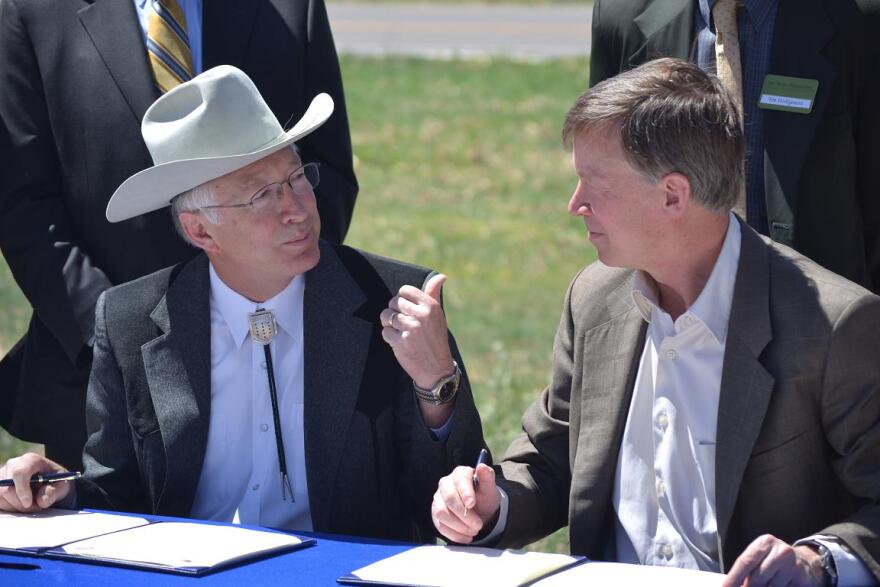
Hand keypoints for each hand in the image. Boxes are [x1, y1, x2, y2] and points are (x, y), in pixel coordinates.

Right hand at [0, 453, 71, 511]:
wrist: (48, 482)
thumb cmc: (55, 482)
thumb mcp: (62, 485)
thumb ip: (54, 492)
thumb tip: (41, 500)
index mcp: (31, 460)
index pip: (20, 472)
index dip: (22, 489)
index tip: (28, 503)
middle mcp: (13, 464)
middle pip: (7, 488)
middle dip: (21, 503)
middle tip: (36, 508)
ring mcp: (2, 475)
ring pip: (0, 496)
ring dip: (15, 507)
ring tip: (31, 505)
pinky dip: (9, 507)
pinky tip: (20, 505)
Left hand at [381, 273, 454, 389]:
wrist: (437, 368)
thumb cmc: (435, 338)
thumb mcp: (438, 315)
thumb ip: (433, 294)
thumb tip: (440, 276)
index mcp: (431, 306)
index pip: (405, 290)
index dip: (401, 299)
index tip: (405, 308)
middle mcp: (421, 315)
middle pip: (394, 302)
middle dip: (394, 311)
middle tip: (403, 322)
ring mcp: (411, 329)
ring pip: (387, 316)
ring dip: (390, 324)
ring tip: (400, 331)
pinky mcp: (401, 342)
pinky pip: (385, 332)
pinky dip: (390, 338)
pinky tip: (400, 342)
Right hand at [431, 463, 500, 543]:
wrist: (480, 511)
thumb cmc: (484, 497)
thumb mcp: (489, 489)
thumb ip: (487, 478)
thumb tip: (482, 466)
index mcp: (460, 474)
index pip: (459, 481)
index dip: (465, 492)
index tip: (472, 504)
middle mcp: (445, 484)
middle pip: (449, 498)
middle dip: (464, 515)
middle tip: (479, 525)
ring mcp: (438, 499)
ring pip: (441, 513)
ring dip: (459, 526)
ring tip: (473, 531)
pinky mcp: (435, 514)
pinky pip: (440, 525)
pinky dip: (454, 534)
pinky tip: (466, 537)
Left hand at [723, 534, 825, 586]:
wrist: (807, 561)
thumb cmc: (776, 559)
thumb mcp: (761, 556)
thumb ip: (748, 568)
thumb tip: (734, 584)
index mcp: (765, 543)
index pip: (745, 562)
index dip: (734, 578)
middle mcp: (780, 552)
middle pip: (756, 578)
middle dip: (749, 586)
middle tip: (747, 586)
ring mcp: (793, 566)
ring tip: (770, 582)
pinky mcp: (802, 579)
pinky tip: (780, 584)